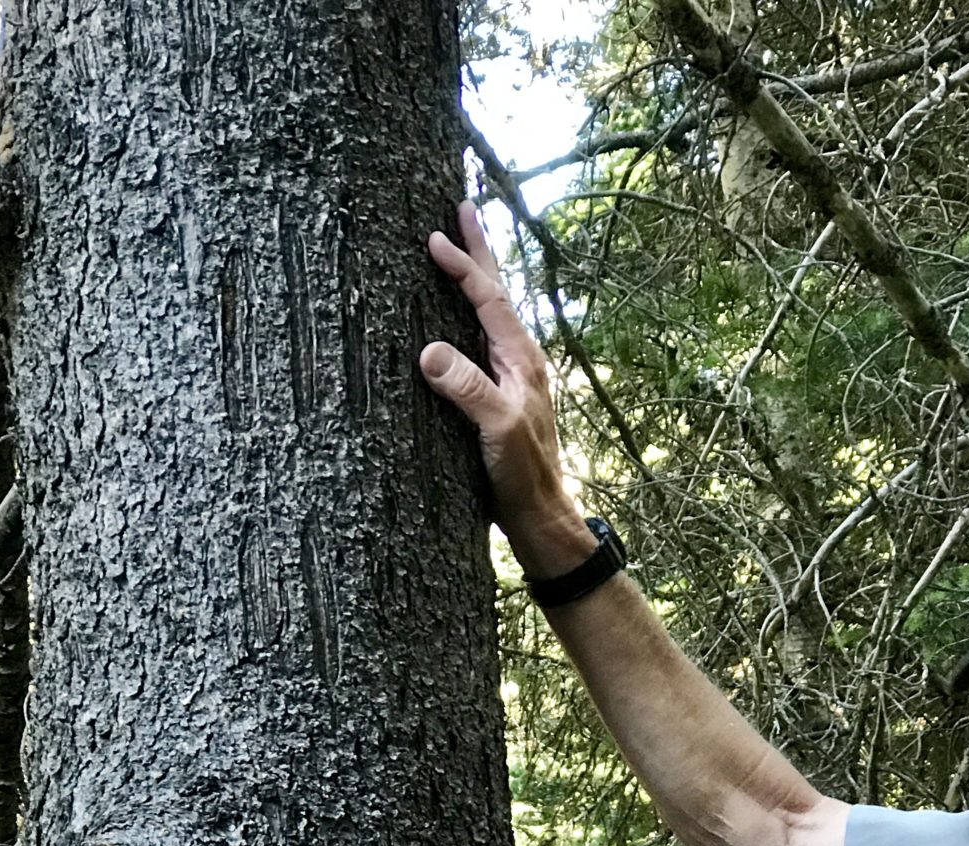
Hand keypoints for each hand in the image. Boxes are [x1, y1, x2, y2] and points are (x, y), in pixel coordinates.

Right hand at [420, 203, 595, 575]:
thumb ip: (467, 389)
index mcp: (521, 359)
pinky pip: (480, 342)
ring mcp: (511, 379)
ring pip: (490, 315)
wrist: (539, 515)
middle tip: (462, 206)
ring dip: (475, 279)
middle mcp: (519, 361)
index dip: (462, 267)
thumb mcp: (496, 429)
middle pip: (496, 293)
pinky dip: (466, 317)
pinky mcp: (499, 398)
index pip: (488, 299)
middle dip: (478, 250)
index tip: (433, 237)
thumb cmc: (522, 475)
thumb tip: (429, 351)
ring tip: (459, 249)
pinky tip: (455, 321)